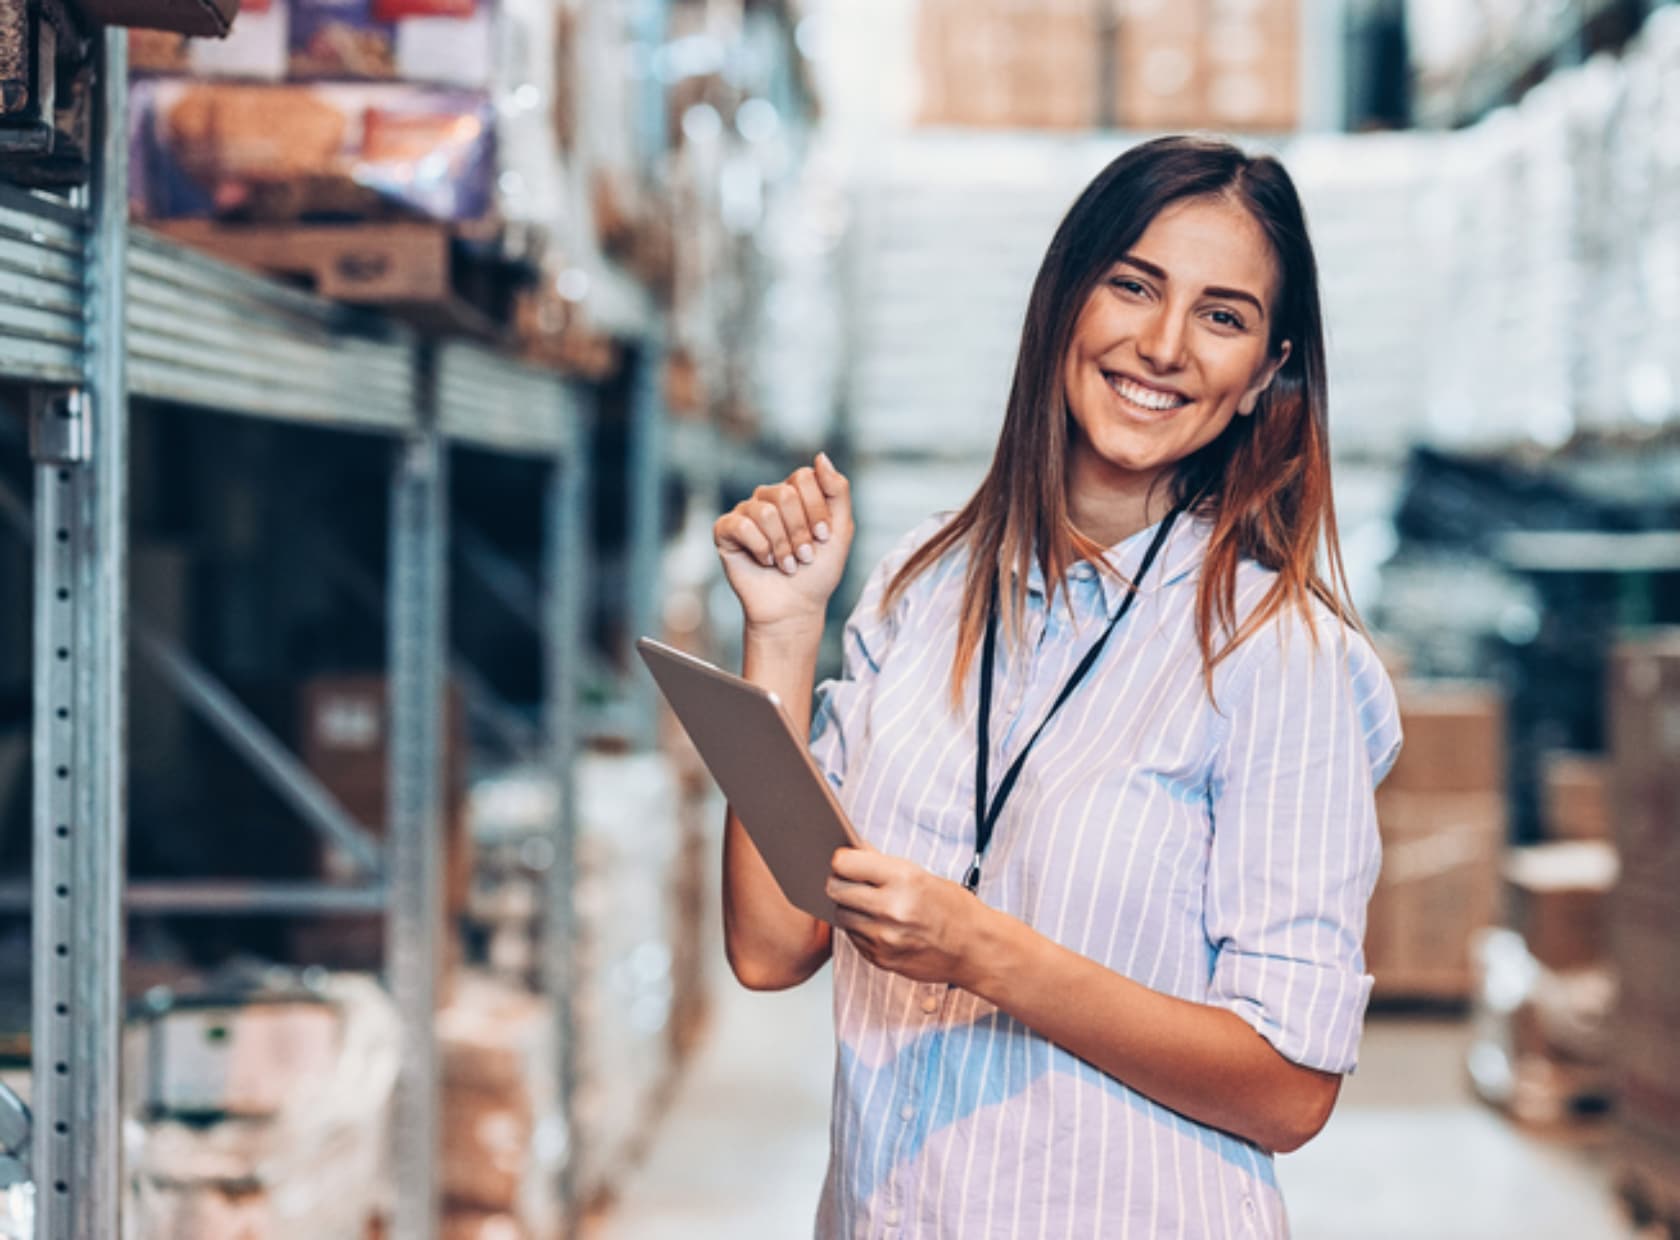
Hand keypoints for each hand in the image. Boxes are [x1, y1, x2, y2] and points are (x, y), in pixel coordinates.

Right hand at [714, 452, 852, 632]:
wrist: (794, 607)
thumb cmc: (818, 572)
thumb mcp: (840, 530)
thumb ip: (837, 491)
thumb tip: (820, 456)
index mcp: (795, 493)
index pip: (805, 477)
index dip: (816, 509)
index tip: (823, 537)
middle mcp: (768, 498)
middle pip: (785, 494)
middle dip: (800, 532)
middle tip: (804, 557)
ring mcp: (746, 512)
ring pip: (765, 512)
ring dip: (783, 546)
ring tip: (787, 565)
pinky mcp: (726, 531)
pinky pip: (742, 526)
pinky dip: (760, 549)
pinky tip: (765, 562)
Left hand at [826, 848, 986, 987]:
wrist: (975, 949)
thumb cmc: (953, 908)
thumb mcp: (921, 875)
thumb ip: (883, 865)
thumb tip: (852, 850)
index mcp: (903, 879)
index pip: (844, 863)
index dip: (841, 860)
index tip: (845, 860)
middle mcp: (891, 908)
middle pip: (835, 889)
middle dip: (839, 882)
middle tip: (850, 881)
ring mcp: (884, 937)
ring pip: (841, 915)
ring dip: (849, 908)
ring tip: (868, 904)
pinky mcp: (881, 959)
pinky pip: (853, 938)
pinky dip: (860, 930)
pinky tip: (878, 925)